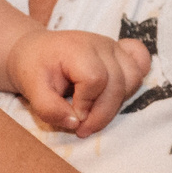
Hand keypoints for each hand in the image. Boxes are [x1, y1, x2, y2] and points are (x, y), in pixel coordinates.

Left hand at [7, 30, 152, 135]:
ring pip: (133, 79)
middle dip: (101, 113)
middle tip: (82, 128)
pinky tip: (115, 93)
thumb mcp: (31, 90)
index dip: (86, 104)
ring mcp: (113, 47)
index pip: (95, 79)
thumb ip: (49, 109)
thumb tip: (76, 123)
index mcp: (77, 48)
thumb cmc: (33, 69)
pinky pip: (141, 65)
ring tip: (94, 111)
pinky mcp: (121, 53)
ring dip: (116, 103)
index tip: (72, 115)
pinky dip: (133, 83)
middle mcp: (100, 44)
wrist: (35, 51)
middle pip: (117, 83)